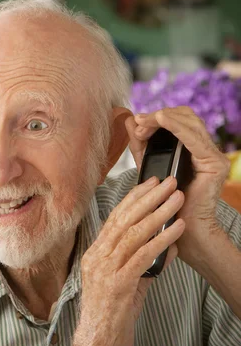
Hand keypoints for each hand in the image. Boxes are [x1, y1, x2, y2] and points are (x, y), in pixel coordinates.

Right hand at [72, 177, 184, 345]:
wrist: (98, 339)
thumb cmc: (111, 312)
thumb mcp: (128, 282)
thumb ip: (145, 262)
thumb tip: (168, 245)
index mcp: (95, 254)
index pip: (114, 218)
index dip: (133, 198)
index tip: (149, 183)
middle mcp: (97, 257)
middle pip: (123, 220)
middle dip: (147, 198)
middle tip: (167, 182)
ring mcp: (105, 270)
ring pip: (132, 233)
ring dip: (157, 213)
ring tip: (176, 200)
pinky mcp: (117, 284)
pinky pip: (142, 256)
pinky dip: (161, 240)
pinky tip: (175, 229)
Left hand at [125, 107, 229, 261]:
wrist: (179, 229)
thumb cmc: (163, 201)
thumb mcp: (148, 165)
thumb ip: (140, 143)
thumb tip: (131, 120)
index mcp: (192, 148)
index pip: (178, 119)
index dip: (156, 116)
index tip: (137, 121)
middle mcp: (205, 148)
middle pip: (185, 115)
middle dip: (157, 116)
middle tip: (138, 122)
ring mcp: (212, 155)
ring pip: (189, 121)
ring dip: (162, 119)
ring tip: (143, 124)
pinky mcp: (213, 163)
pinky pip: (194, 137)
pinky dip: (175, 126)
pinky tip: (161, 121)